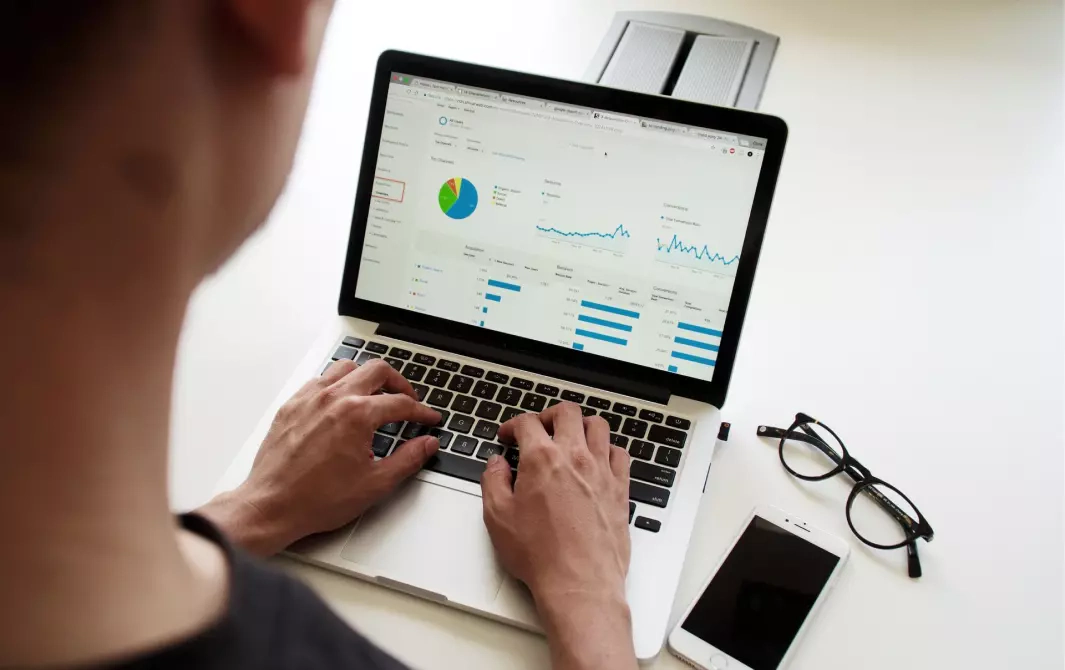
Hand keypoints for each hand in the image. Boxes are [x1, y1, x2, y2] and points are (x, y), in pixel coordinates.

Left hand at [199, 358, 440, 555]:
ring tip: (375, 394)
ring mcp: (309, 399)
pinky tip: (340, 401)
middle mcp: (333, 399)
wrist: (272, 506)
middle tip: (408, 399)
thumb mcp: (375, 484)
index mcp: (357, 415)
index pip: (400, 403)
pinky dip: (336, 384)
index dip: (421, 411)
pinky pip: (319, 380)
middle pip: (377, 370)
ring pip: (346, 368)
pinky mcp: (291, 406)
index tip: (428, 418)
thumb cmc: (316, 499)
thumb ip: (408, 459)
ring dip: (366, 377)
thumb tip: (427, 444)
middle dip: (399, 383)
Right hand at [481, 402, 636, 669]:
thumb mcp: (498, 518)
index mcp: (542, 459)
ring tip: (570, 437)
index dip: (513, 425)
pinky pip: (620, 454)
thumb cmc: (541, 555)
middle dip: (548, 415)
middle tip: (540, 428)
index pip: (528, 423)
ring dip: (581, 426)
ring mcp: (602, 471)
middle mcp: (575, 457)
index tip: (508, 436)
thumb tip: (496, 465)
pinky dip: (608, 449)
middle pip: (567, 413)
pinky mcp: (620, 489)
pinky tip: (599, 460)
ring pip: (598, 426)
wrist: (579, 582)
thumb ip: (493, 482)